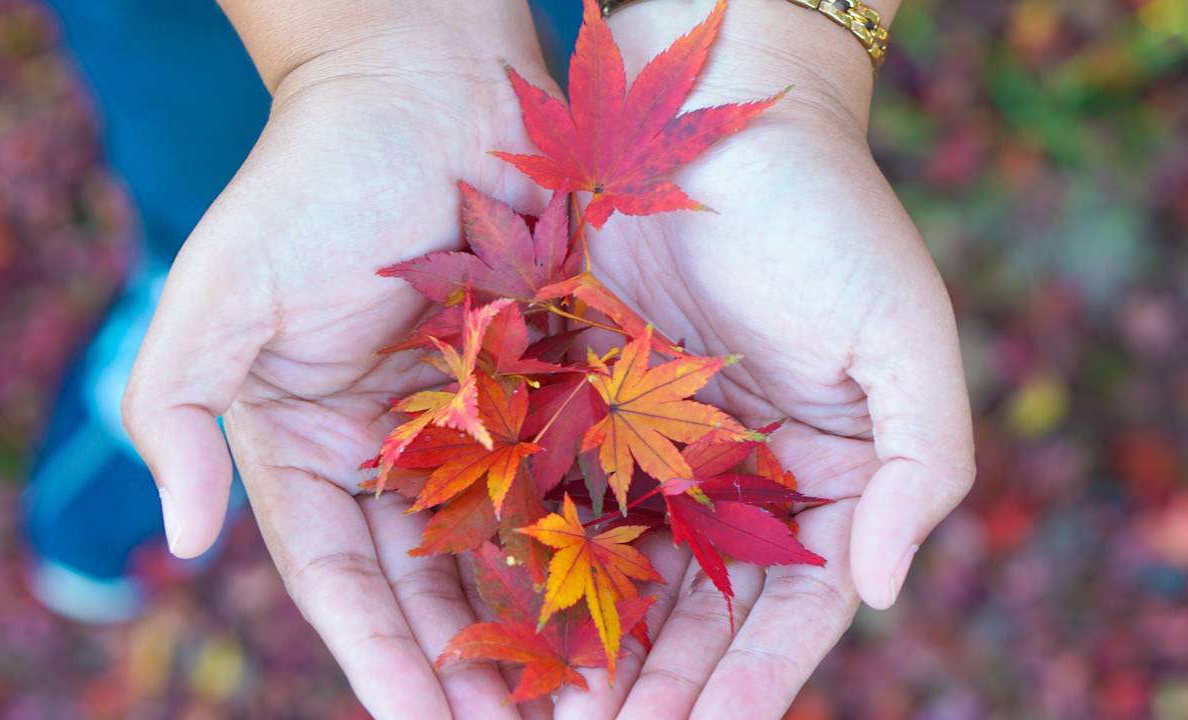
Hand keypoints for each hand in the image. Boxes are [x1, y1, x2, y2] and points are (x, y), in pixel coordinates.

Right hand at [121, 6, 557, 716]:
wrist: (419, 83)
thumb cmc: (309, 180)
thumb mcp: (218, 293)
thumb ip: (175, 410)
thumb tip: (178, 538)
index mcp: (310, 448)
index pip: (341, 579)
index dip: (378, 657)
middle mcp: (396, 451)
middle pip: (431, 583)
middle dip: (468, 667)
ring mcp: (478, 422)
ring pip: (510, 546)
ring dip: (540, 625)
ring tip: (587, 699)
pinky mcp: (549, 382)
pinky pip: (574, 474)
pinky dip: (596, 537)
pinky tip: (636, 597)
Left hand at [550, 2, 974, 716]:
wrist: (712, 120)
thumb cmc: (829, 221)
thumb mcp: (908, 337)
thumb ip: (922, 468)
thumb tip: (885, 593)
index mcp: (820, 483)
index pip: (787, 614)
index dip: (745, 686)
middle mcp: (732, 483)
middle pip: (694, 615)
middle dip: (652, 691)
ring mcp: (652, 453)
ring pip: (618, 577)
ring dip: (587, 652)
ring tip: (545, 716)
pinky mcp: (581, 411)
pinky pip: (555, 502)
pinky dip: (534, 566)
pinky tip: (500, 618)